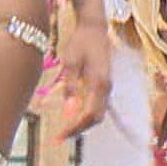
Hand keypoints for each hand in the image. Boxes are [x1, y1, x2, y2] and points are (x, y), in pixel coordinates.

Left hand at [54, 19, 112, 140]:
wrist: (94, 28)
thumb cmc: (80, 42)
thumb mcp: (71, 63)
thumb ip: (70, 88)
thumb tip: (68, 113)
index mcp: (99, 83)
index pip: (89, 115)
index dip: (74, 128)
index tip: (58, 137)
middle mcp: (107, 88)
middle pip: (96, 118)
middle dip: (78, 129)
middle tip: (58, 138)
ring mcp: (108, 87)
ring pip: (97, 113)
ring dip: (81, 123)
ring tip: (62, 130)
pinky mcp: (104, 85)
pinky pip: (96, 105)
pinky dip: (84, 114)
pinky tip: (70, 115)